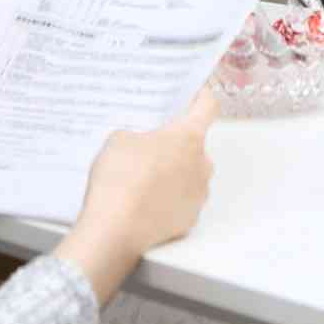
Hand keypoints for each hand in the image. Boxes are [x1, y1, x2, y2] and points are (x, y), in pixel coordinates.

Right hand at [56, 89, 220, 301]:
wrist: (115, 229)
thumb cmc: (119, 178)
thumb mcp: (119, 140)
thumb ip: (138, 134)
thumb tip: (143, 145)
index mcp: (188, 137)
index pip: (208, 106)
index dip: (200, 97)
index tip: (194, 94)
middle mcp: (202, 165)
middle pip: (195, 144)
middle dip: (175, 143)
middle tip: (149, 144)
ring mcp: (199, 195)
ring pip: (189, 174)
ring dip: (173, 172)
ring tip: (141, 178)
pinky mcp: (189, 220)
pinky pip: (182, 200)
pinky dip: (168, 198)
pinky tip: (144, 201)